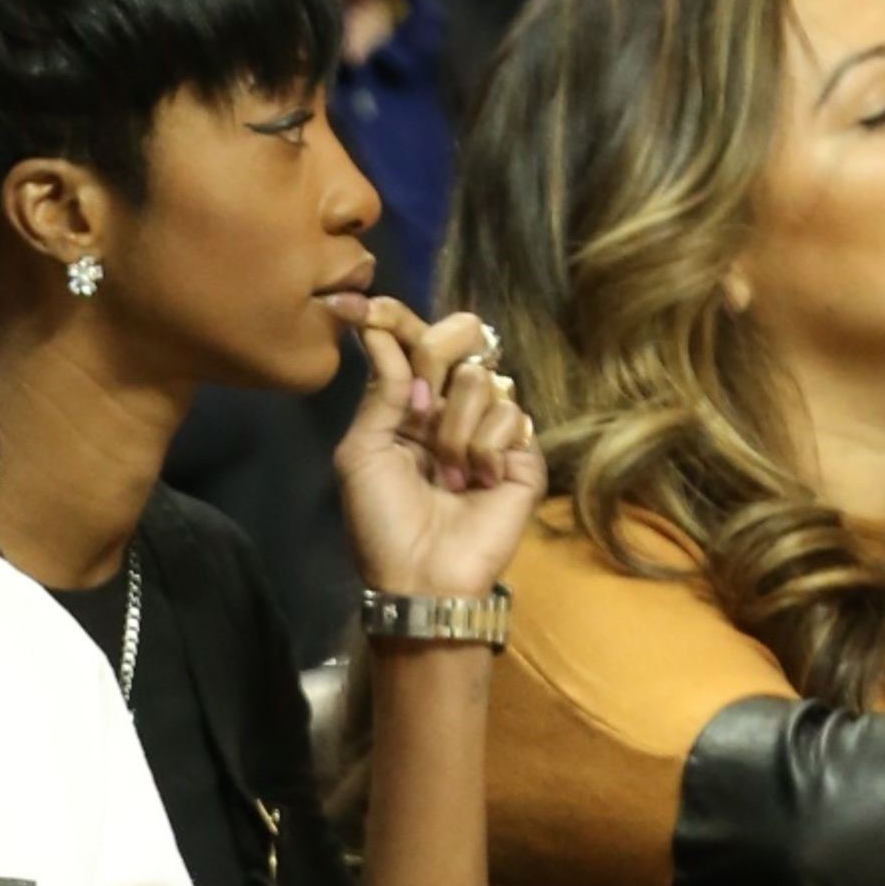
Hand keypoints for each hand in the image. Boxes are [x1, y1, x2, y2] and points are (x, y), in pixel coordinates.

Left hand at [331, 299, 544, 605]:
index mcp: (410, 407)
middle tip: (420, 409)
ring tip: (446, 476)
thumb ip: (381, 389)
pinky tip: (475, 483)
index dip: (398, 321)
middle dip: (436, 363)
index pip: (415, 344)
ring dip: (454, 431)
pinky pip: (511, 415)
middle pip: (460, 340)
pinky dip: (484, 450)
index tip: (369, 308)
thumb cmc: (382, 523)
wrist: (421, 577)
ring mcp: (490, 430)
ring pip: (483, 380)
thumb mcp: (362, 453)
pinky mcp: (523, 454)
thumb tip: (374, 327)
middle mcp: (452, 409)